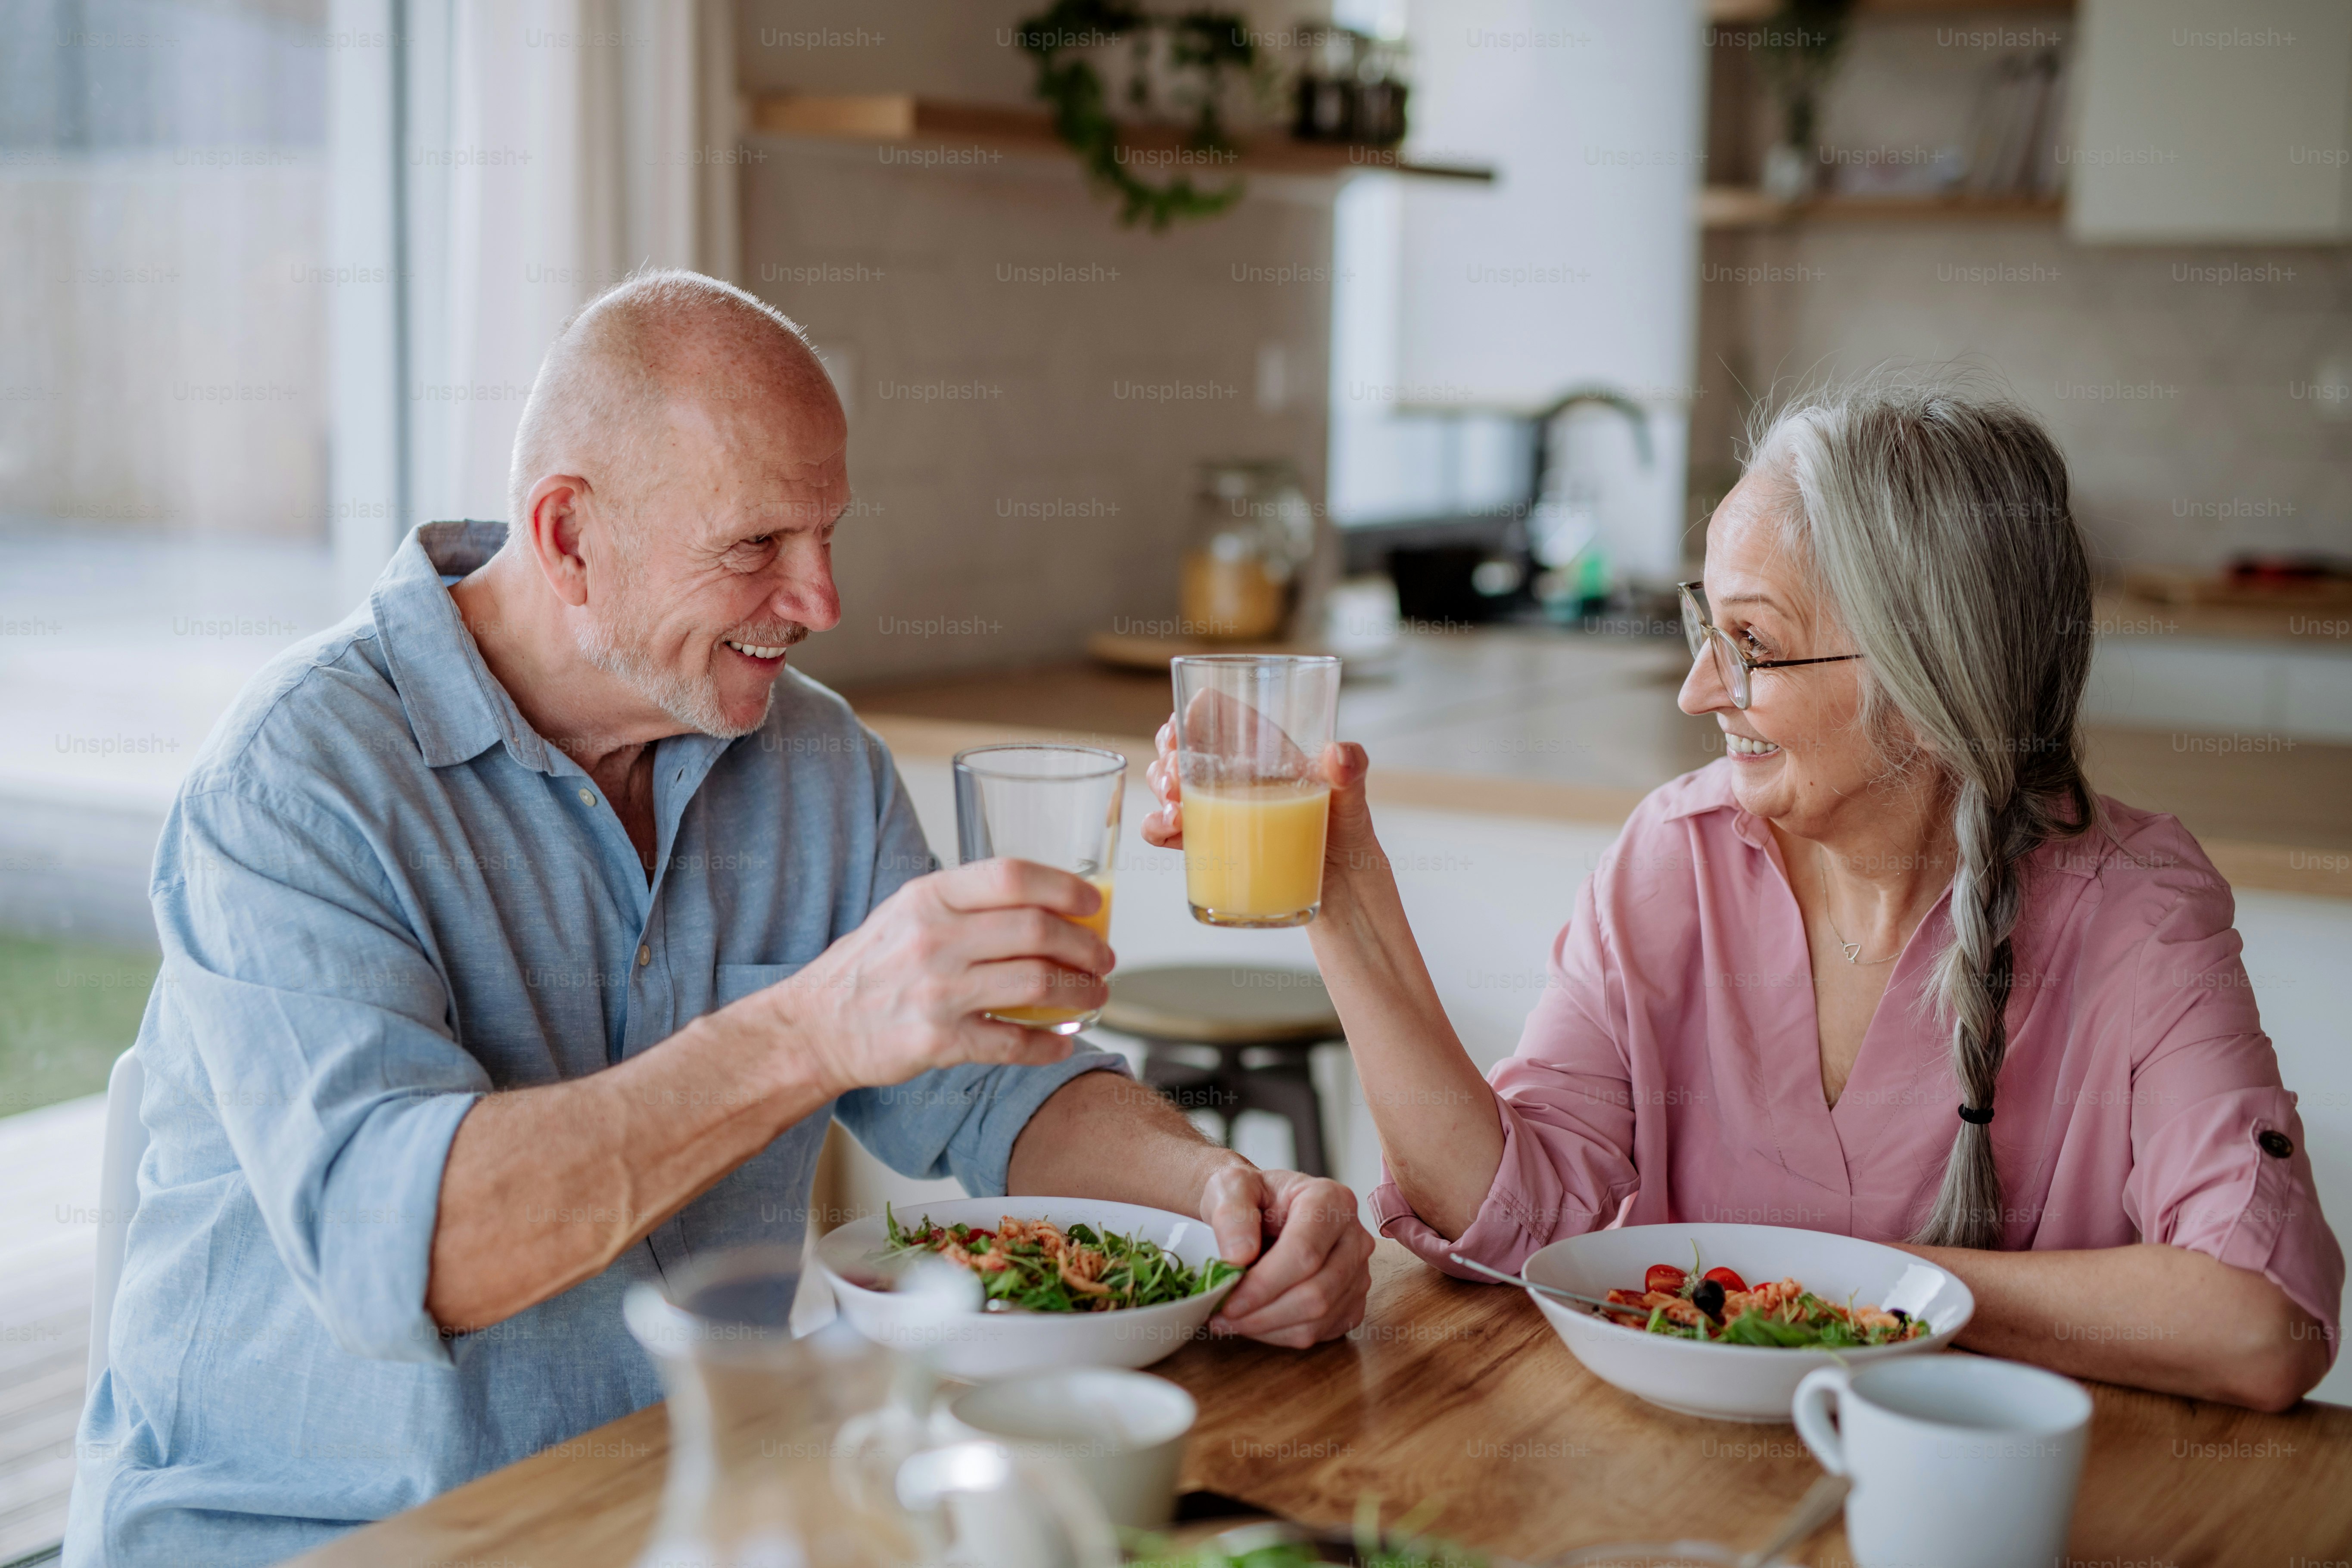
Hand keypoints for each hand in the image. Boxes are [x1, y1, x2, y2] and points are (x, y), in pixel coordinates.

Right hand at [761, 858, 1112, 1091]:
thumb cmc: (871, 965)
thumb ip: (967, 904)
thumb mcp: (908, 912)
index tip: (1093, 904)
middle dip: (1086, 946)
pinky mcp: (938, 1042)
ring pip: (1036, 984)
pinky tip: (1064, 1041)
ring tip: (1095, 996)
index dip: (1065, 888)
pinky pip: (1013, 1042)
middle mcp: (934, 938)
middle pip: (1037, 930)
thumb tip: (1047, 904)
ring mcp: (936, 992)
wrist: (815, 1026)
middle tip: (1104, 959)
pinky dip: (1048, 1043)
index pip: (1013, 876)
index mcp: (930, 897)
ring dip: (1080, 992)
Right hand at [1141, 719, 1381, 886]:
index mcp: (1266, 753)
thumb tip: (1340, 754)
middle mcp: (1238, 778)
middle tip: (1177, 778)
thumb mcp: (1354, 804)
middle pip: (1185, 748)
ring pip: (1170, 785)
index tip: (1183, 727)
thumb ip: (1353, 774)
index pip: (1222, 716)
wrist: (1345, 899)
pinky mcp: (1212, 846)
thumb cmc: (1350, 841)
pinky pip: (1169, 830)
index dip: (1194, 713)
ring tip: (1176, 811)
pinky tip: (1167, 831)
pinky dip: (1157, 828)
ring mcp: (1221, 811)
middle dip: (1168, 754)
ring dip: (1160, 789)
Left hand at [1198, 1165, 1373, 1346]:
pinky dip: (1281, 1334)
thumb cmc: (1251, 1196)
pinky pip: (1321, 1332)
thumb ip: (1231, 1214)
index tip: (1227, 1300)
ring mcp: (1359, 1273)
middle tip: (1221, 1315)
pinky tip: (1254, 1320)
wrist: (1264, 1209)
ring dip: (1268, 1327)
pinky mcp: (1353, 1302)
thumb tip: (1239, 1257)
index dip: (1264, 1284)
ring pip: (1319, 1319)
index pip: (1304, 1253)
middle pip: (1316, 1293)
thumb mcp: (1230, 1187)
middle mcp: (1355, 1238)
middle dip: (1263, 1313)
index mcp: (1331, 1201)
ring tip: (1230, 1319)